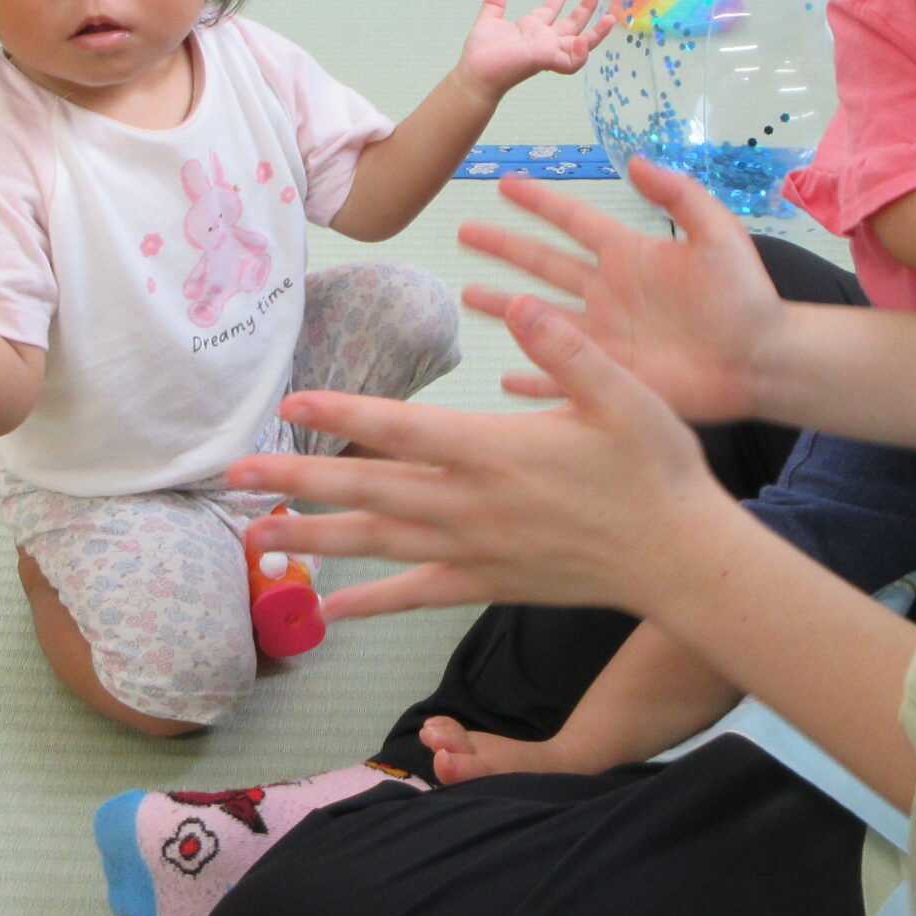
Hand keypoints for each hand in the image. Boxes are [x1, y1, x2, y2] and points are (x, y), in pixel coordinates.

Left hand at [228, 292, 738, 619]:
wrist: (682, 557)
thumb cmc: (657, 468)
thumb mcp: (626, 393)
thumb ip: (568, 350)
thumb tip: (523, 307)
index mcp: (497, 450)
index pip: (402, 429)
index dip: (342, 414)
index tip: (289, 404)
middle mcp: (472, 504)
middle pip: (368, 489)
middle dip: (296, 481)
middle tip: (233, 476)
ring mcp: (476, 549)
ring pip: (378, 544)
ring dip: (313, 539)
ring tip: (254, 539)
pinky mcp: (489, 583)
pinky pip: (416, 594)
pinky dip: (370, 602)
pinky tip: (328, 609)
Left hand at [454, 0, 607, 97]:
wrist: (476, 72)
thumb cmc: (481, 52)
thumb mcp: (489, 21)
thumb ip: (494, 5)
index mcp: (531, 29)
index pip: (551, 12)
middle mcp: (544, 40)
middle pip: (572, 24)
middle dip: (585, 8)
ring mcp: (548, 51)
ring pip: (581, 44)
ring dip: (597, 33)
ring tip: (610, 18)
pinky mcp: (547, 60)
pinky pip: (572, 62)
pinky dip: (581, 53)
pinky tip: (584, 41)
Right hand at [457, 154, 779, 420]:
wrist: (761, 359)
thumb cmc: (745, 296)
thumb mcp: (717, 233)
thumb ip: (679, 194)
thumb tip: (635, 159)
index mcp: (629, 255)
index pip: (572, 221)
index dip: (539, 202)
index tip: (504, 184)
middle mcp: (608, 292)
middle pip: (541, 264)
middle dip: (502, 249)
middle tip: (465, 234)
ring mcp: (604, 336)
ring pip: (539, 316)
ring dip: (504, 307)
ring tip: (466, 296)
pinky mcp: (609, 375)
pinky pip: (558, 378)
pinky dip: (529, 379)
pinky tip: (501, 378)